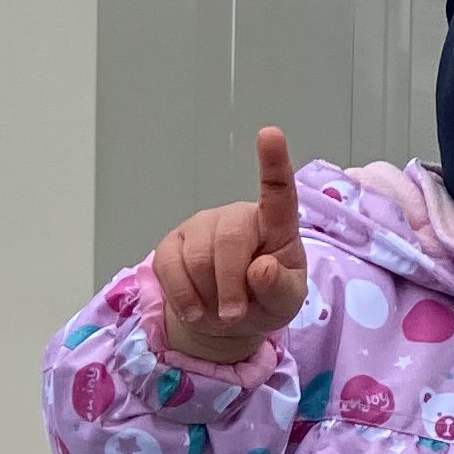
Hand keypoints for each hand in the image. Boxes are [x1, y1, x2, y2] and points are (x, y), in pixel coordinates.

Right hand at [154, 126, 308, 365]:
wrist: (226, 320)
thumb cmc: (264, 300)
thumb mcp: (285, 303)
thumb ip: (280, 288)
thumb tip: (262, 269)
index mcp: (274, 225)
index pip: (277, 191)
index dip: (273, 162)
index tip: (270, 133)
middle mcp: (236, 216)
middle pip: (229, 241)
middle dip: (230, 286)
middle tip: (234, 316)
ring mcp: (201, 225)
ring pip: (197, 258)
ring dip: (208, 296)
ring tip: (218, 311)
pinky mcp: (173, 242)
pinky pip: (169, 266)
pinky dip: (182, 296)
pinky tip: (194, 309)